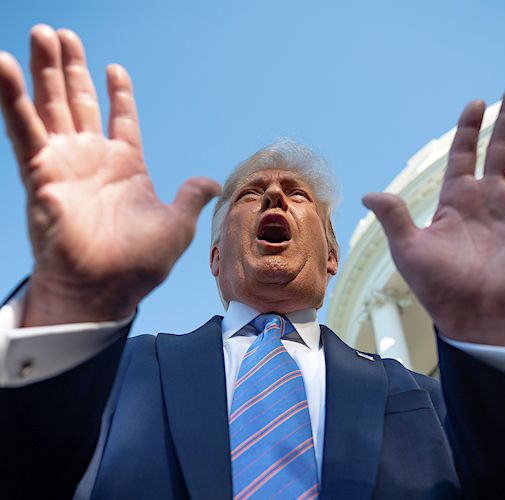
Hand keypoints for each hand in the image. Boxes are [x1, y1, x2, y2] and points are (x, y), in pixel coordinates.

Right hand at [0, 26, 220, 325]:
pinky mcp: (41, 173)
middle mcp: (93, 160)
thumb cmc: (140, 264)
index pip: (122, 119)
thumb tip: (212, 183)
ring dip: (45, 70)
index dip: (119, 94)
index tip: (115, 68)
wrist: (104, 289)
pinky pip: (23, 128)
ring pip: (52, 105)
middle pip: (80, 102)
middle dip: (71, 68)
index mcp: (127, 167)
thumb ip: (190, 197)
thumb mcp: (178, 226)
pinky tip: (5, 65)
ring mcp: (66, 163)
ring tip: (42, 33)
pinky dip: (13, 97)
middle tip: (63, 34)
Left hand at [363, 83, 504, 348]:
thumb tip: (368, 194)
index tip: (476, 103)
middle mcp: (490, 199)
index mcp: (457, 201)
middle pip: (501, 148)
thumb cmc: (441, 289)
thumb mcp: (409, 249)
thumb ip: (394, 217)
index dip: (469, 129)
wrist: (477, 317)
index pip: (464, 155)